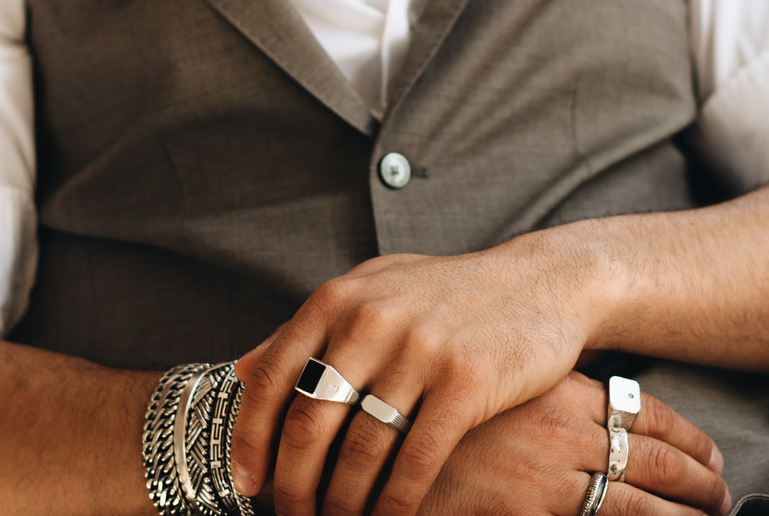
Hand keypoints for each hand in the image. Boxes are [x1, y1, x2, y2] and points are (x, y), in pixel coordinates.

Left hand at [230, 231, 610, 515]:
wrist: (537, 284)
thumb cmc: (446, 294)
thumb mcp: (372, 289)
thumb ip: (308, 327)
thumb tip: (240, 369)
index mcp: (339, 297)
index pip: (272, 377)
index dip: (250, 439)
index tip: (247, 483)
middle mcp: (372, 318)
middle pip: (308, 421)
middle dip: (292, 486)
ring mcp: (419, 348)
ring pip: (360, 450)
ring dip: (341, 505)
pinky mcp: (465, 380)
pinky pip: (415, 461)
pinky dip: (394, 505)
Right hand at [417, 372, 729, 515]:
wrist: (379, 445)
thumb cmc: (432, 405)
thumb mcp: (487, 373)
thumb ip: (530, 376)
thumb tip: (577, 376)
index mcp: (555, 386)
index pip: (643, 408)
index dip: (686, 433)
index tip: (710, 451)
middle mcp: (564, 425)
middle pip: (657, 453)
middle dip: (700, 477)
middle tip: (722, 491)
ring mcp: (553, 472)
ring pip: (647, 500)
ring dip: (689, 512)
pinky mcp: (534, 512)